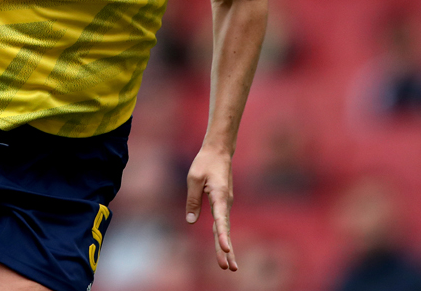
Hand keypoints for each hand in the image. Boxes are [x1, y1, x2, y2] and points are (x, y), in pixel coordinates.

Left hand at [185, 145, 237, 270]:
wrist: (218, 151)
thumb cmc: (204, 162)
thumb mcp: (193, 179)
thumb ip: (192, 200)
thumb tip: (191, 221)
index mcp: (219, 195)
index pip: (221, 219)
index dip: (223, 236)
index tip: (226, 249)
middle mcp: (225, 202)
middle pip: (225, 229)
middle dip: (226, 250)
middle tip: (229, 268)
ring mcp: (225, 203)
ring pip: (225, 227)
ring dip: (226, 246)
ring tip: (228, 265)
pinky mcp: (222, 202)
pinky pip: (222, 221)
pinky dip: (223, 235)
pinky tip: (224, 248)